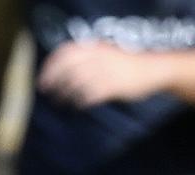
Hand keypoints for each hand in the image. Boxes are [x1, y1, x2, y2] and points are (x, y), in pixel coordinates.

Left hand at [37, 41, 166, 107]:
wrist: (152, 69)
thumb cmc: (126, 65)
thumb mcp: (106, 55)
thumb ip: (89, 59)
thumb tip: (67, 72)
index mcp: (96, 48)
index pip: (67, 52)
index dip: (52, 64)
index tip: (42, 77)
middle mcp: (99, 57)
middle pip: (68, 66)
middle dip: (53, 78)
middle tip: (45, 91)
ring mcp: (106, 71)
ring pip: (77, 81)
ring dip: (65, 92)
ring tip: (58, 101)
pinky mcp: (114, 85)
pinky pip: (92, 94)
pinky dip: (81, 100)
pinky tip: (77, 106)